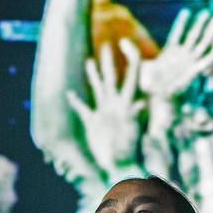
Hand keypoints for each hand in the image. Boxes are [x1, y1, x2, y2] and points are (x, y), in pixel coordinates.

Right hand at [66, 40, 145, 178]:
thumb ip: (134, 116)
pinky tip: (70, 94)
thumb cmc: (126, 150)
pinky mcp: (92, 123)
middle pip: (111, 78)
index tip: (126, 46)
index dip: (131, 61)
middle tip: (106, 46)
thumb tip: (142, 103)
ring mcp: (103, 112)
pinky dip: (76, 102)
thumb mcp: (132, 130)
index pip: (131, 77)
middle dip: (108, 62)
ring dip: (93, 76)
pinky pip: (83, 109)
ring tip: (89, 61)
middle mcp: (114, 104)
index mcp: (124, 103)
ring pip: (98, 89)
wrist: (118, 165)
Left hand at [139, 8, 212, 100]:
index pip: (177, 33)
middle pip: (195, 35)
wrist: (157, 99)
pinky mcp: (195, 69)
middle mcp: (182, 55)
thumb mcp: (139, 66)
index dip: (182, 23)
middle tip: (211, 11)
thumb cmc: (148, 86)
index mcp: (169, 53)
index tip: (186, 10)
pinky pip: (208, 58)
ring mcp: (189, 61)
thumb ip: (132, 52)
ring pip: (204, 42)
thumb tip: (122, 41)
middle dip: (205, 24)